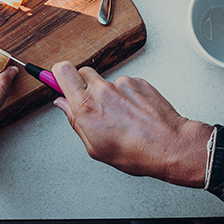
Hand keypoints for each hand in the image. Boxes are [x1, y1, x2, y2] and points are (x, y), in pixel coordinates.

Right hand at [51, 62, 212, 187]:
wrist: (169, 145)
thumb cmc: (135, 152)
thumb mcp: (95, 147)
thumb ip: (75, 121)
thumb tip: (63, 104)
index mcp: (86, 106)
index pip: (62, 71)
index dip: (57, 73)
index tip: (55, 78)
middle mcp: (103, 90)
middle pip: (82, 72)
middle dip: (82, 85)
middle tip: (91, 103)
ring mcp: (123, 83)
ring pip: (106, 81)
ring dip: (109, 94)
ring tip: (121, 117)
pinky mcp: (140, 82)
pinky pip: (126, 84)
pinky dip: (128, 96)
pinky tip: (135, 114)